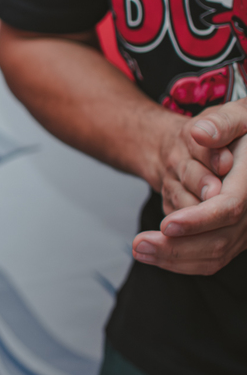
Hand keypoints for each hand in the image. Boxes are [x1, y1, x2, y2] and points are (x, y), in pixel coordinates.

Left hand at [137, 107, 246, 273]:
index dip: (199, 219)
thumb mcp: (238, 114)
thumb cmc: (238, 129)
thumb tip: (201, 134)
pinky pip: (208, 259)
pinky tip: (152, 254)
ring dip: (173, 258)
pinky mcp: (233, 239)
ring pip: (213, 255)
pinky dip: (179, 261)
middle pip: (219, 240)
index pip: (231, 207)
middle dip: (177, 247)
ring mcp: (246, 229)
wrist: (239, 145)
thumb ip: (221, 123)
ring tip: (138, 249)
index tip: (166, 225)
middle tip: (138, 244)